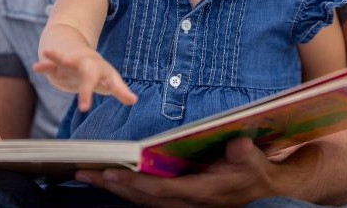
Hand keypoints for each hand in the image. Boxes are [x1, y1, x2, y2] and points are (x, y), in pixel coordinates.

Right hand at [33, 48, 136, 110]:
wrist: (78, 53)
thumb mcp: (110, 79)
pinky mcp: (57, 65)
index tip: (126, 100)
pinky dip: (44, 65)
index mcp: (101, 70)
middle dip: (86, 89)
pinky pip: (50, 64)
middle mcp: (86, 64)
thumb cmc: (97, 71)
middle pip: (88, 74)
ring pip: (65, 59)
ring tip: (47, 52)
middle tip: (84, 107)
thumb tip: (134, 100)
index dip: (117, 90)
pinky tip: (36, 66)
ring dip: (58, 56)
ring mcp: (70, 62)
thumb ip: (120, 90)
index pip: (111, 82)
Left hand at [74, 137, 301, 207]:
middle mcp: (186, 203)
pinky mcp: (179, 202)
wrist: (263, 192)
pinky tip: (113, 180)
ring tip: (89, 174)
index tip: (111, 173)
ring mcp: (181, 205)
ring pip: (141, 200)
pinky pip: (147, 199)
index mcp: (201, 192)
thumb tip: (237, 144)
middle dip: (111, 186)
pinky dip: (128, 190)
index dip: (134, 183)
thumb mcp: (254, 160)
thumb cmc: (255, 173)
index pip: (160, 191)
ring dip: (114, 189)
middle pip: (141, 198)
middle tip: (83, 172)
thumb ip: (244, 153)